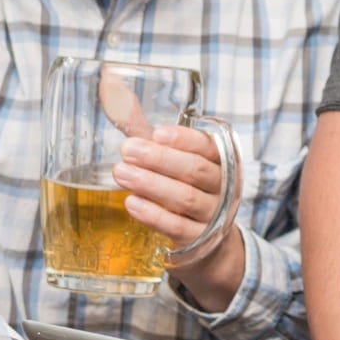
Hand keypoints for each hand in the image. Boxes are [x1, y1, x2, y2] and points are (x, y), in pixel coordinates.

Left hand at [113, 124, 243, 308]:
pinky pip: (177, 226)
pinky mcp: (199, 241)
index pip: (208, 147)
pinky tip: (132, 204)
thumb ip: (150, 133)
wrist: (213, 245)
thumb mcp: (177, 162)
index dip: (184, 139)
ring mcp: (213, 215)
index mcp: (222, 162)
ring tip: (121, 173)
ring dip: (151, 184)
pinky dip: (153, 215)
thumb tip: (116, 95)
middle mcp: (223, 187)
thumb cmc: (189, 191)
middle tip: (128, 150)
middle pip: (195, 170)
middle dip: (160, 159)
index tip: (158, 133)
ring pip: (185, 197)